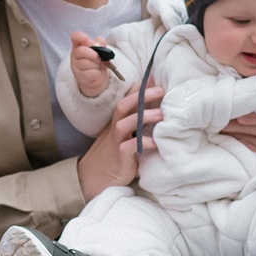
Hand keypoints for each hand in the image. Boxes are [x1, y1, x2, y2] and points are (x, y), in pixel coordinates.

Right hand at [68, 30, 114, 100]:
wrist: (97, 77)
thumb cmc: (97, 61)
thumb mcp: (100, 50)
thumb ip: (100, 43)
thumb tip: (97, 43)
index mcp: (79, 45)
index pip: (75, 36)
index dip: (81, 37)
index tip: (89, 42)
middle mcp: (75, 55)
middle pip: (81, 51)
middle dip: (93, 54)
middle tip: (98, 58)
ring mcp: (76, 66)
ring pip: (86, 63)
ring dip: (96, 65)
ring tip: (97, 66)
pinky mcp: (79, 77)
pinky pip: (90, 73)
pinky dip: (96, 73)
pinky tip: (96, 73)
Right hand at [75, 81, 163, 196]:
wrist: (94, 177)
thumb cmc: (113, 154)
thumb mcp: (124, 135)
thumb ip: (135, 120)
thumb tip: (151, 107)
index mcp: (117, 121)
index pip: (126, 100)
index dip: (139, 88)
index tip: (154, 77)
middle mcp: (115, 128)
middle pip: (124, 106)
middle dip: (141, 96)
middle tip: (160, 90)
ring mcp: (115, 142)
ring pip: (125, 124)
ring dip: (143, 117)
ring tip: (161, 114)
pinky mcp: (119, 157)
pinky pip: (128, 147)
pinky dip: (142, 143)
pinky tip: (154, 143)